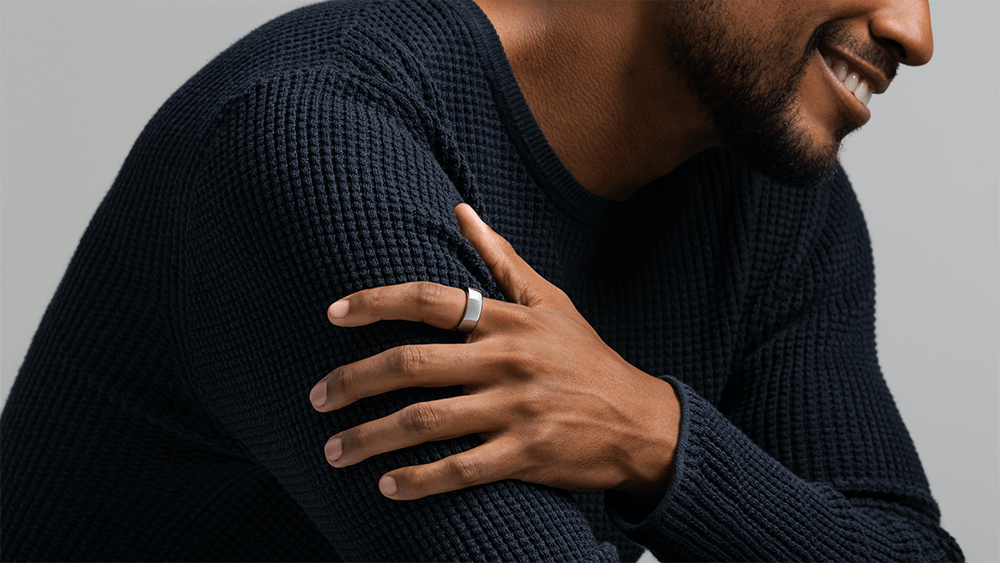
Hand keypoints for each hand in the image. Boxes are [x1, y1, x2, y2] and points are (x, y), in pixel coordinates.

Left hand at [310, 204, 680, 500]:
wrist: (640, 420)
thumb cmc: (585, 357)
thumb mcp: (550, 301)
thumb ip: (502, 259)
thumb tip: (461, 210)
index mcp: (507, 320)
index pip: (429, 300)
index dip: (374, 303)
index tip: (331, 314)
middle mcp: (506, 360)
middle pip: (412, 366)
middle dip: (354, 381)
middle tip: (316, 397)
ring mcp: (516, 408)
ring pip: (426, 422)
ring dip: (370, 438)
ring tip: (332, 450)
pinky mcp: (526, 454)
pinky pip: (461, 470)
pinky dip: (419, 481)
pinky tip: (386, 486)